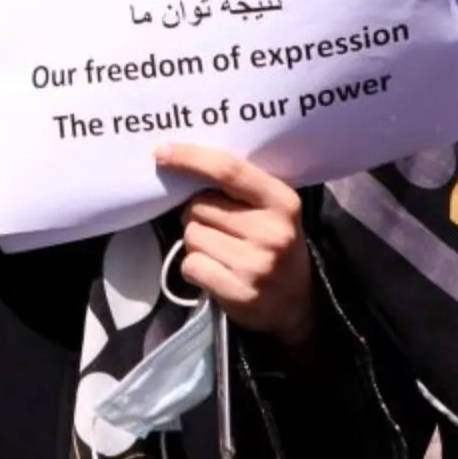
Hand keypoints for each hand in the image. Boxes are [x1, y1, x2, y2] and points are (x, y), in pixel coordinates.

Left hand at [153, 144, 314, 347]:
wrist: (296, 304)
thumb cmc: (273, 246)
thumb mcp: (270, 210)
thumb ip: (238, 187)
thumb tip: (180, 163)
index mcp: (282, 201)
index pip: (228, 170)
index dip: (190, 158)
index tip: (161, 153)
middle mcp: (273, 231)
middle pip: (199, 206)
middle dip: (196, 215)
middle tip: (219, 230)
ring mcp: (257, 264)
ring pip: (192, 235)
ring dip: (196, 243)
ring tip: (222, 254)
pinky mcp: (240, 292)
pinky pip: (191, 265)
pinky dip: (194, 268)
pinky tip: (216, 274)